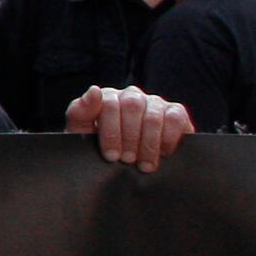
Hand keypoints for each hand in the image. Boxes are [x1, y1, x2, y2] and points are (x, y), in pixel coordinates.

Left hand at [66, 84, 192, 170]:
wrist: (122, 164)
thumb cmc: (100, 148)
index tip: (111, 156)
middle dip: (129, 138)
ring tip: (143, 164)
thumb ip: (80, 112)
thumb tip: (94, 90)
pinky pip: (175, 118)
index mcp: (107, 97)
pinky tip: (162, 154)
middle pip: (132, 106)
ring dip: (148, 143)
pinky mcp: (175, 112)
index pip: (109, 104)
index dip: (111, 133)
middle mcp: (131, 96)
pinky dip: (168, 139)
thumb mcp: (82, 134)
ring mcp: (154, 102)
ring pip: (153, 115)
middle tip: (127, 160)